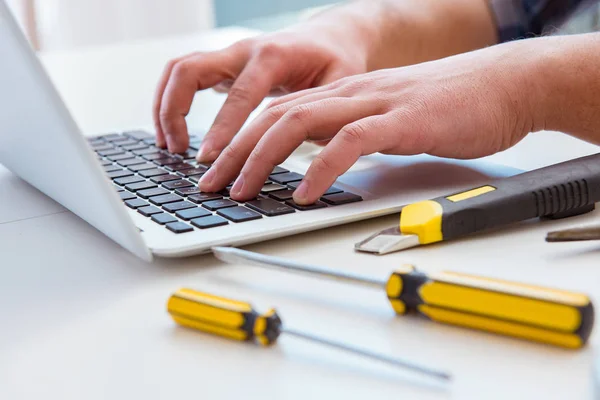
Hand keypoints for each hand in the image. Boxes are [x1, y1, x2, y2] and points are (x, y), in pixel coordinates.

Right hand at [153, 17, 370, 155]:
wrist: (331, 36)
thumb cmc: (337, 59)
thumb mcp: (342, 83)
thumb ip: (324, 112)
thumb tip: (311, 150)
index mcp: (273, 56)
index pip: (239, 95)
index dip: (221, 129)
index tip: (208, 159)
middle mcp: (244, 50)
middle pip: (190, 71)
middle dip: (174, 112)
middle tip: (177, 152)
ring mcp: (229, 55)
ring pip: (178, 70)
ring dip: (164, 107)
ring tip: (169, 147)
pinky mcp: (223, 65)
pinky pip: (183, 76)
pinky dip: (170, 102)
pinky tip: (174, 133)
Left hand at [199, 40, 544, 203]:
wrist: (503, 85)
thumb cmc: (446, 107)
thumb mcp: (383, 120)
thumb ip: (349, 135)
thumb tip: (318, 162)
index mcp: (341, 95)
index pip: (273, 114)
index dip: (237, 142)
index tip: (217, 172)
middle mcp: (348, 95)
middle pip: (272, 117)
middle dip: (233, 153)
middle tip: (210, 185)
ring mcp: (373, 104)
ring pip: (299, 123)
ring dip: (262, 160)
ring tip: (242, 192)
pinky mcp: (401, 121)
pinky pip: (350, 142)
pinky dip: (321, 167)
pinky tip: (305, 193)